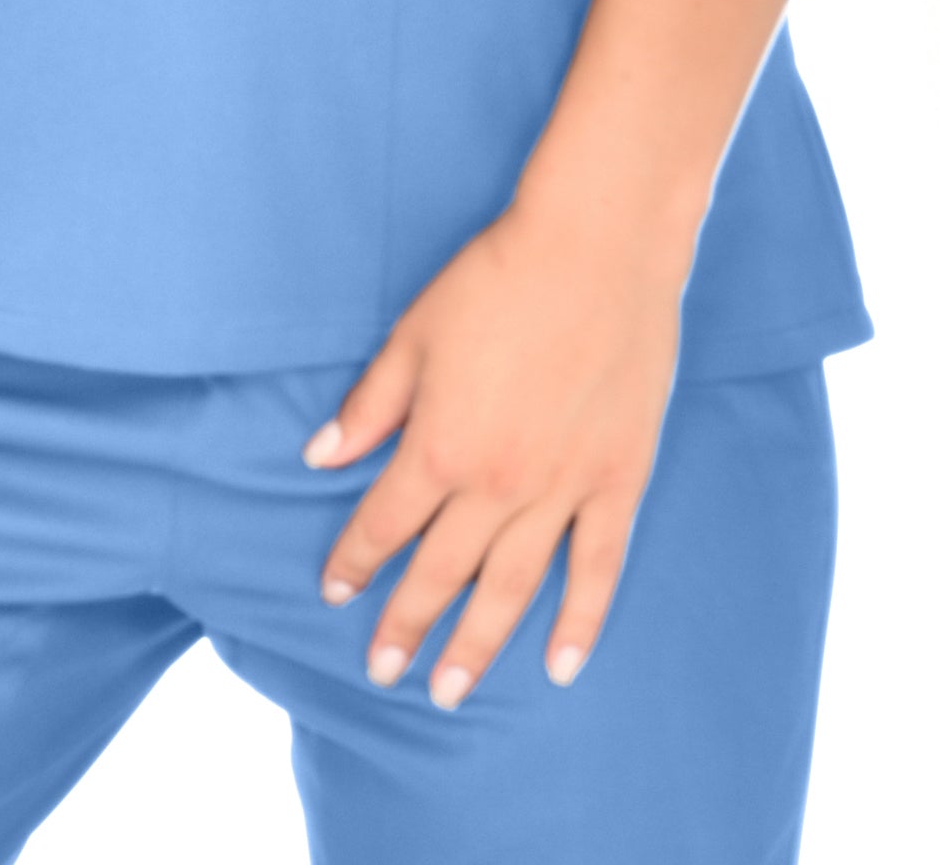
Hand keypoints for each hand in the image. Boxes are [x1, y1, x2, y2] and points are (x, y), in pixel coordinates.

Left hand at [302, 174, 686, 705]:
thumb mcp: (414, 334)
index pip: (383, 524)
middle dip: (406, 623)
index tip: (334, 592)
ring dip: (477, 644)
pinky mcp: (618, 481)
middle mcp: (496, 485)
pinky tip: (561, 666)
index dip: (355, 561)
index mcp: (439, 447)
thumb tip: (320, 457)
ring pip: (512, 588)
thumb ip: (370, 405)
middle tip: (383, 671)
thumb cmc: (498, 279)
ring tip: (450, 690)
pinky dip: (579, 621)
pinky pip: (597, 568)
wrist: (598, 248)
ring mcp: (563, 489)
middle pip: (442, 572)